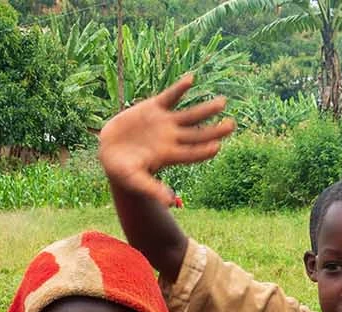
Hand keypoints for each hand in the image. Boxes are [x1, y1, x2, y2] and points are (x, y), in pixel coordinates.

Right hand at [98, 75, 234, 205]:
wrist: (109, 151)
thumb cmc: (122, 171)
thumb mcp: (135, 181)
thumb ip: (152, 189)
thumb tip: (169, 202)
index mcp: (170, 156)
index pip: (192, 153)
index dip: (203, 151)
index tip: (217, 147)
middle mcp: (172, 138)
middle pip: (199, 134)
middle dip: (215, 130)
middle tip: (232, 125)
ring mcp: (165, 122)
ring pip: (190, 115)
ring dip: (206, 109)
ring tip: (222, 103)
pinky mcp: (154, 108)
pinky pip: (170, 96)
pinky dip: (180, 89)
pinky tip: (191, 79)